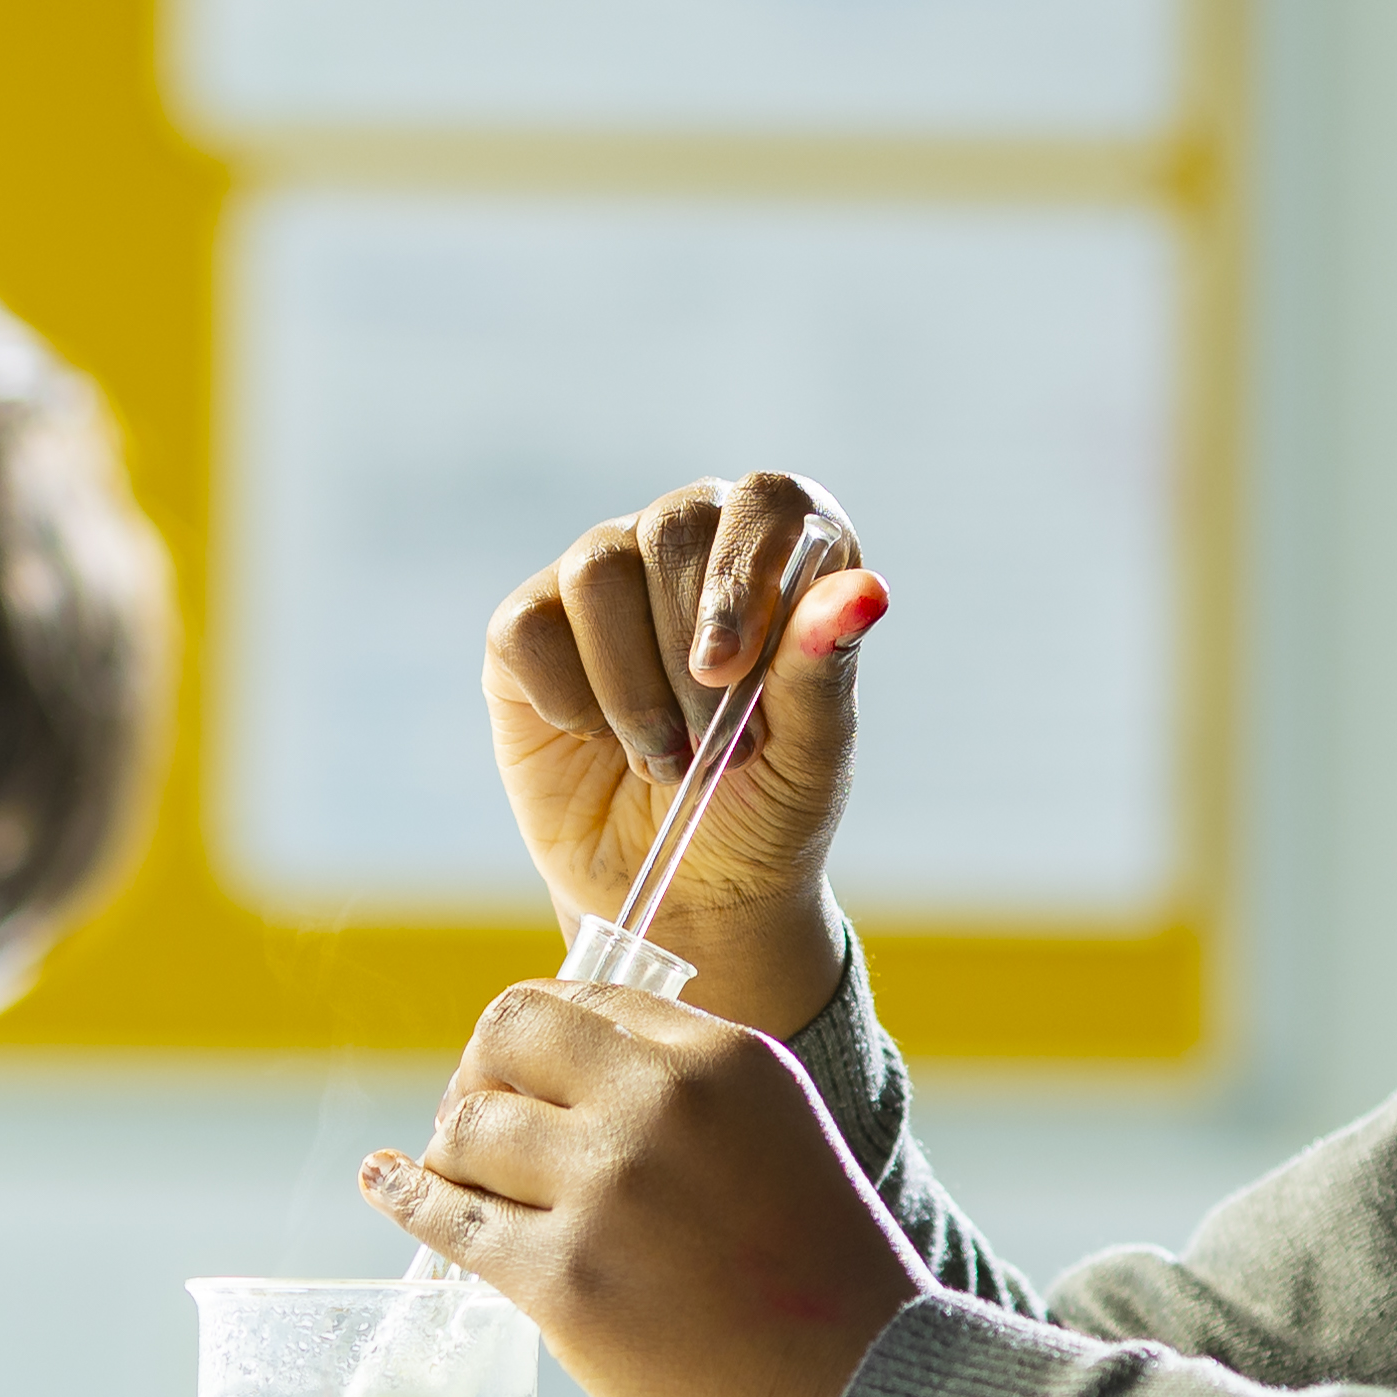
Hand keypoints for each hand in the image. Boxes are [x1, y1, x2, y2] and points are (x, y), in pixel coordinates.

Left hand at [356, 980, 929, 1396]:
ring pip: (468, 1128)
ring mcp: (608, 1190)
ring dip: (454, 1156)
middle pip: (509, 1035)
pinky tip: (387, 1183)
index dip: (536, 1040)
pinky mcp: (564, 1281)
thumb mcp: (781, 1144)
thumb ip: (691, 1102)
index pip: (583, 1000)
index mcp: (725, 1059)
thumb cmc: (830, 1293)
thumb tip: (572, 1088)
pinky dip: (408, 1199)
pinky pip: (448, 1220)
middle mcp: (662, 1104)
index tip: (520, 1078)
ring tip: (465, 1188)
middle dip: (481, 1074)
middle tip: (479, 1127)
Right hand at [484, 471, 891, 1037]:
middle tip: (716, 748)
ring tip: (668, 761)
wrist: (684, 896)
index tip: (734, 668)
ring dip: (634, 690)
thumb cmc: (765, 812)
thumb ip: (826, 667)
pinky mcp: (529, 632)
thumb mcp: (812, 755)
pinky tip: (593, 741)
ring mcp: (602, 584)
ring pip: (596, 571)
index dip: (746, 571)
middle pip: (674, 527)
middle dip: (691, 654)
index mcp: (778, 559)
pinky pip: (528, 628)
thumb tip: (868, 592)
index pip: (767, 500)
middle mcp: (687, 550)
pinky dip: (566, 699)